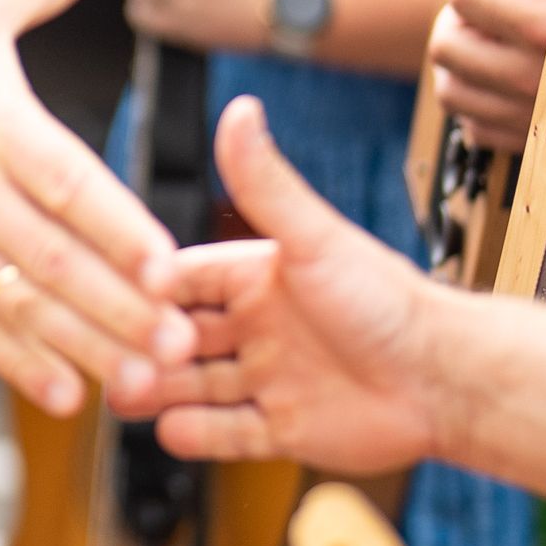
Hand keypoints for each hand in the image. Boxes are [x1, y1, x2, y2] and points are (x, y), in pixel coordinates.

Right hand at [0, 0, 191, 415]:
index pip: (65, 180)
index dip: (118, 227)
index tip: (169, 264)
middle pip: (53, 257)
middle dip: (120, 306)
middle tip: (180, 343)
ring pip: (20, 304)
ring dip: (84, 346)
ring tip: (141, 379)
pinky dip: (16, 364)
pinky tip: (64, 391)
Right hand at [116, 93, 444, 472]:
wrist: (443, 379)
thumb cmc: (387, 301)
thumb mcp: (313, 238)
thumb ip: (266, 183)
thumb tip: (238, 111)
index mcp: (259, 276)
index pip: (183, 276)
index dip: (144, 285)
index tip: (103, 287)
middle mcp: (260, 325)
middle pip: (178, 335)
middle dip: (140, 343)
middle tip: (104, 350)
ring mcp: (271, 377)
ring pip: (194, 385)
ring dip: (159, 389)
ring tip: (124, 392)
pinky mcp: (284, 427)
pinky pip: (227, 433)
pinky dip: (197, 434)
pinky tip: (171, 429)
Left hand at [428, 0, 545, 151]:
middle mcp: (537, 81)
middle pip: (446, 43)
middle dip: (462, 17)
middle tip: (494, 9)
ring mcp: (530, 120)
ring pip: (449, 87)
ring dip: (464, 60)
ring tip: (496, 41)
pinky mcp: (529, 148)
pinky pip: (472, 124)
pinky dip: (481, 100)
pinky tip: (508, 80)